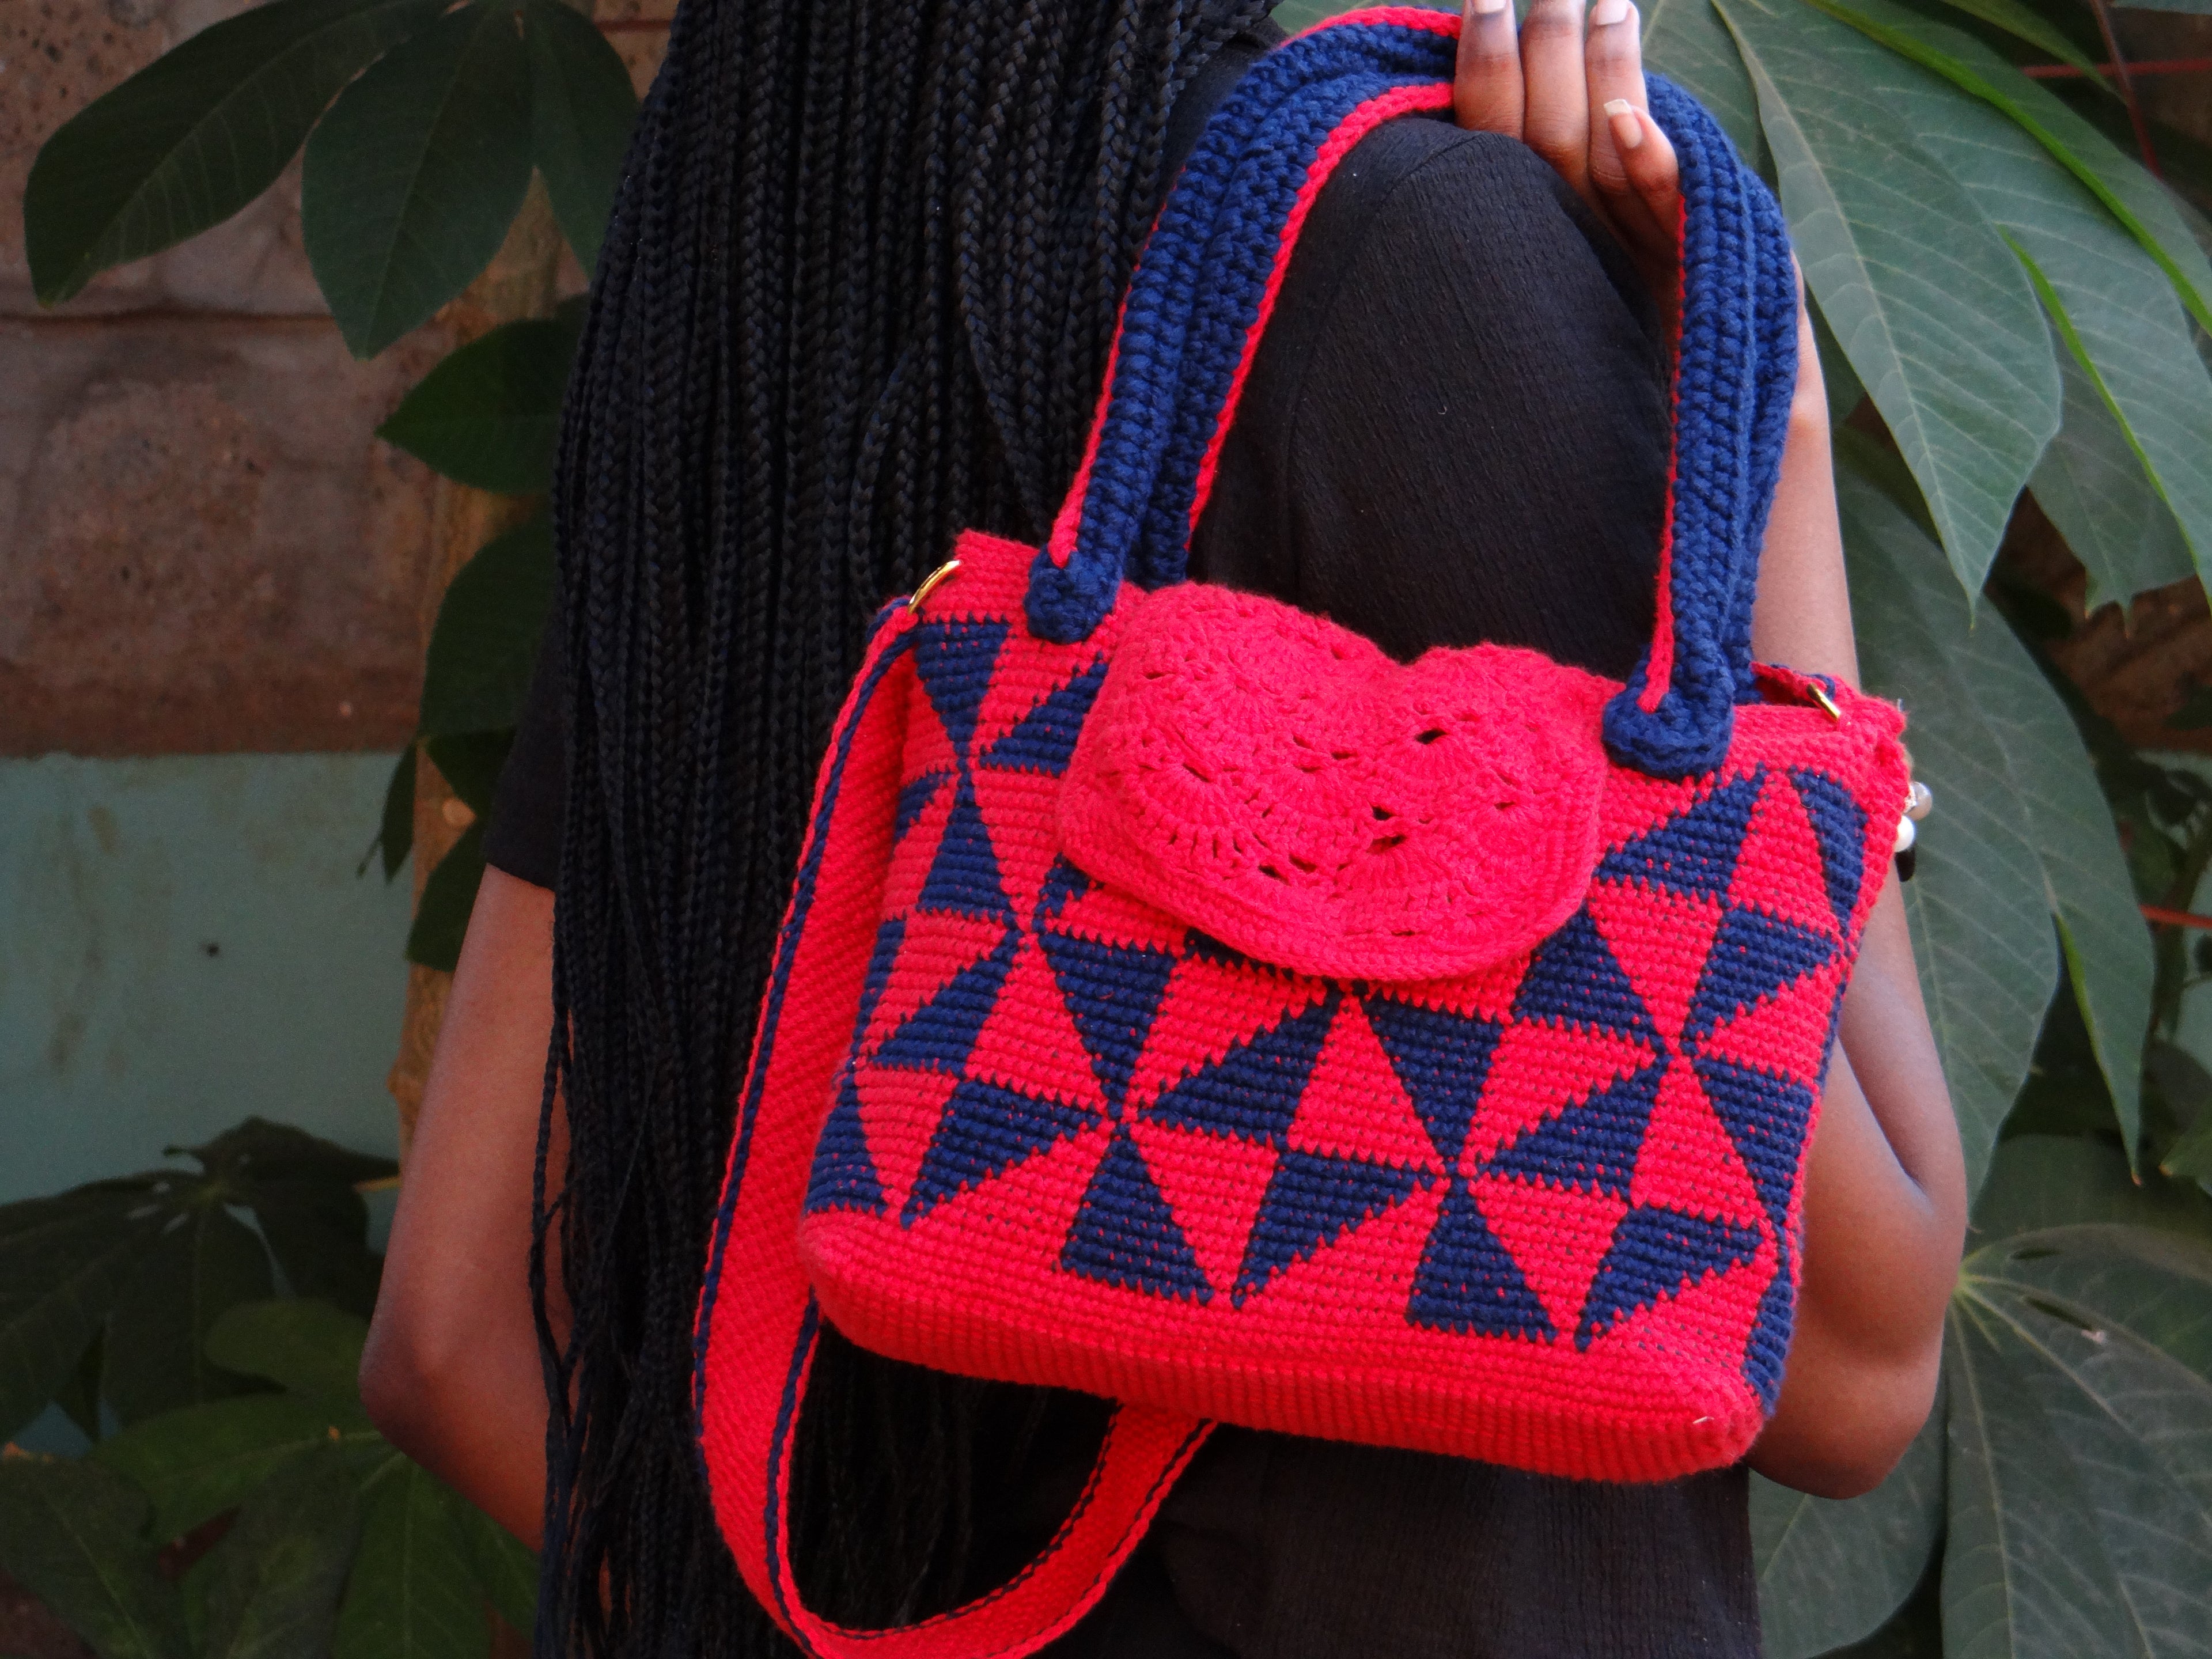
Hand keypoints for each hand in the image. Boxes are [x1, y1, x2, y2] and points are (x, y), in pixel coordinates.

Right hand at [1454, 0, 1682, 307]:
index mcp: (1528, 231)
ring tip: (1608, 4)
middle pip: (1545, 135)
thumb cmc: (1622, 329)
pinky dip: (1648, 161)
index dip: (1486, 70)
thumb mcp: (1572, 250)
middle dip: (1543, 51)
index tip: (1484, 2)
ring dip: (1600, 75)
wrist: (1688, 413)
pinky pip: (1661, 207)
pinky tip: (1626, 116)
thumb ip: (1546, 171)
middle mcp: (1565, 239)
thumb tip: (1544, 95)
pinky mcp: (1683, 264)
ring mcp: (1620, 252)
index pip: (1496, 140)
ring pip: (1599, 153)